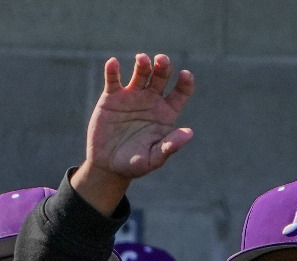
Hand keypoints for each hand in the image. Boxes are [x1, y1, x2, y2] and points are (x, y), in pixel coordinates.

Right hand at [72, 54, 193, 213]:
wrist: (107, 165)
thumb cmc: (135, 164)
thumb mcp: (153, 159)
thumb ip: (170, 146)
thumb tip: (189, 133)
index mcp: (166, 113)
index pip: (181, 92)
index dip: (185, 82)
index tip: (185, 75)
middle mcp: (151, 100)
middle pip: (161, 77)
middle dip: (163, 66)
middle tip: (161, 60)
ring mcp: (132, 96)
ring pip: (141, 73)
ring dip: (143, 64)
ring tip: (142, 59)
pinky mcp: (112, 97)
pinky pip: (113, 79)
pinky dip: (112, 70)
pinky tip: (113, 63)